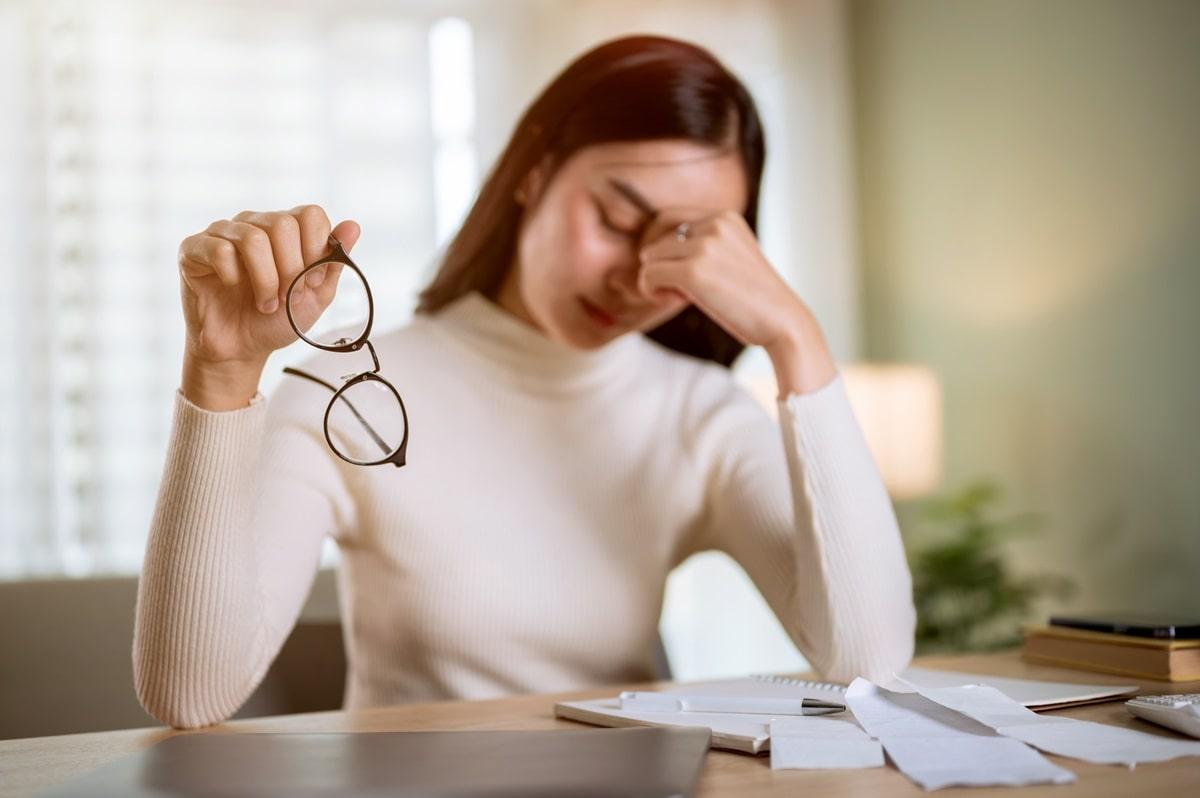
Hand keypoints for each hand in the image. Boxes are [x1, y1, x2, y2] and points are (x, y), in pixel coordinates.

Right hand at [178, 205, 359, 366]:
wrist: (242, 350)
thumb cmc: (277, 320)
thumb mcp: (315, 296)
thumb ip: (333, 262)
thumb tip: (352, 226)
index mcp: (287, 230)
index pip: (310, 214)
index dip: (315, 250)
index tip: (310, 282)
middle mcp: (255, 223)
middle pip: (282, 224)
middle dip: (291, 270)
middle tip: (285, 297)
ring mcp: (223, 233)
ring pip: (252, 238)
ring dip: (265, 280)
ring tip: (264, 303)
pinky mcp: (194, 248)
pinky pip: (219, 249)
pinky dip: (232, 277)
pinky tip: (232, 289)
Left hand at [637, 210, 836, 394]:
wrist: (782, 321)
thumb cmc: (754, 298)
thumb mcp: (732, 256)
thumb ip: (703, 244)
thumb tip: (651, 250)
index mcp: (725, 217)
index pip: (670, 218)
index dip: (663, 246)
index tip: (674, 270)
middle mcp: (715, 224)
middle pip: (657, 236)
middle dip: (660, 262)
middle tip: (675, 286)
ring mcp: (704, 246)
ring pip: (650, 256)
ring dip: (656, 278)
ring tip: (679, 296)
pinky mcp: (693, 272)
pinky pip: (648, 275)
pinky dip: (651, 291)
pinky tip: (673, 301)